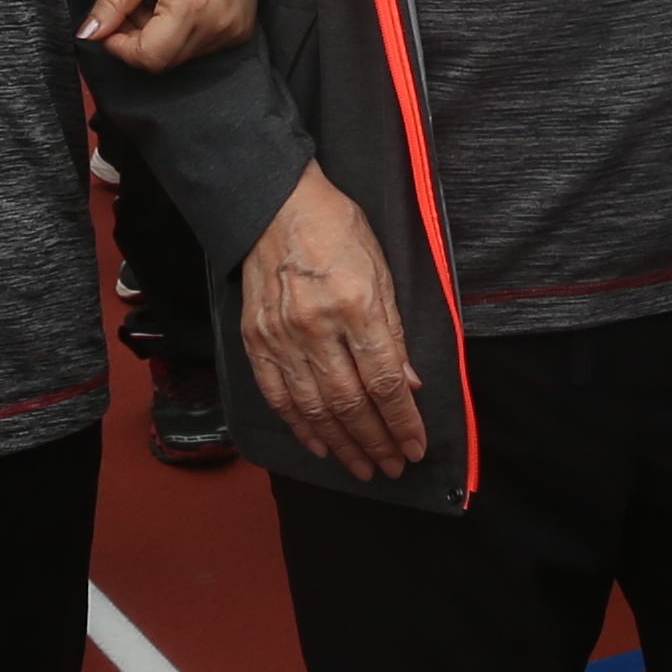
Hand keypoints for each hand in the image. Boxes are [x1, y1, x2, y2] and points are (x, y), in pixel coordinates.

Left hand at [79, 0, 261, 74]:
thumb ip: (114, 0)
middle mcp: (218, 28)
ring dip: (159, 37)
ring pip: (178, 57)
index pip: (148, 57)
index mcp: (193, 8)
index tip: (111, 23)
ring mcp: (233, 34)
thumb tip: (88, 32)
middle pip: (162, 61)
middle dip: (137, 40)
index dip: (120, 46)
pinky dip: (180, 33)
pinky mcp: (239, 33)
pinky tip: (182, 4)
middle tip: (136, 3)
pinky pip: (198, 49)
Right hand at [240, 164, 428, 481]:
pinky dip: (299, 426)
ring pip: (315, 408)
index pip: (385, 381)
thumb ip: (394, 330)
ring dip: (342, 445)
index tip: (416, 447)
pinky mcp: (256, 339)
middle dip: (376, 442)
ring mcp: (281, 336)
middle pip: (351, 403)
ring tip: (363, 467)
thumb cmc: (336, 228)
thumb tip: (409, 383)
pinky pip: (278, 395)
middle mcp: (316, 327)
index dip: (402, 421)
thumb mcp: (381, 269)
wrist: (274, 204)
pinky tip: (319, 445)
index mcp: (355, 306)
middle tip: (393, 467)